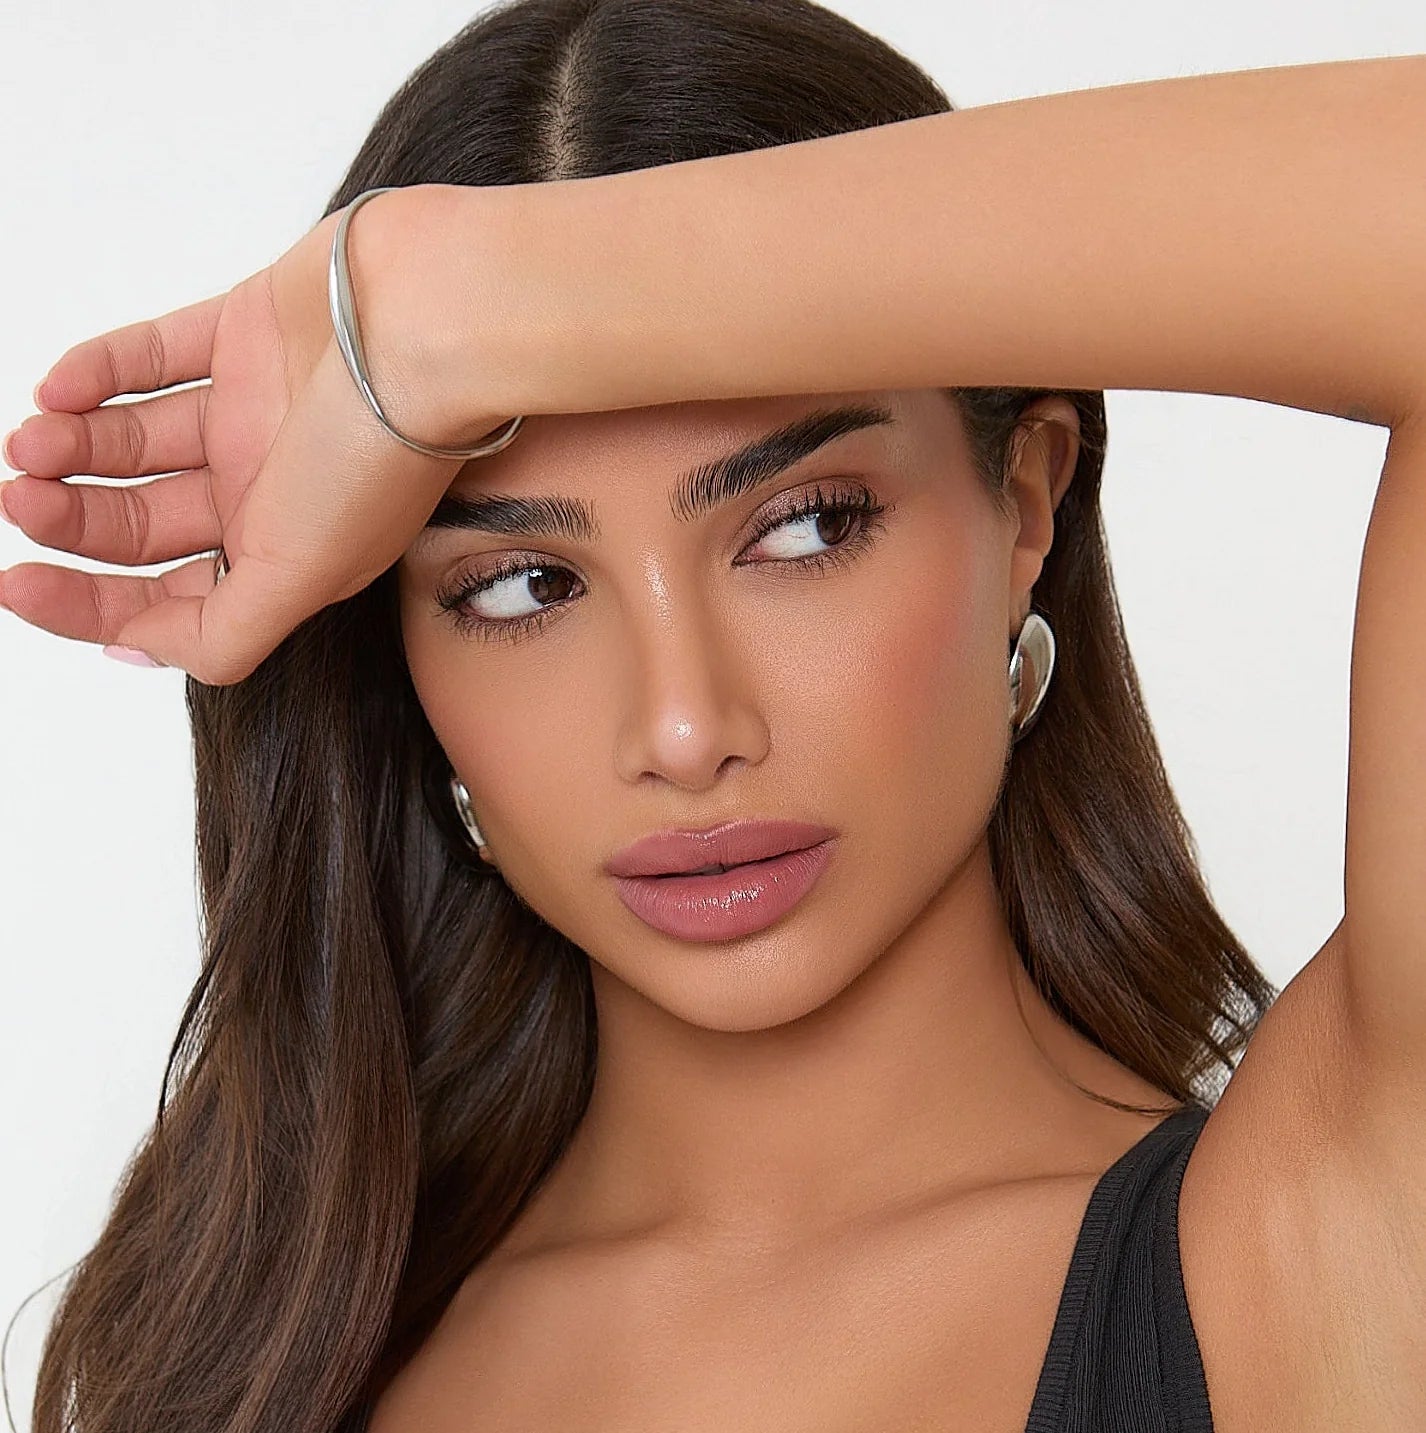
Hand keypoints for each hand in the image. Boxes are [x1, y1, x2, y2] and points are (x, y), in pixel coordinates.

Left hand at [0, 185, 518, 684]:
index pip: (170, 595)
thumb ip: (224, 633)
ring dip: (73, 445)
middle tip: (23, 501)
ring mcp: (252, 413)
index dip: (90, 602)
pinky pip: (149, 357)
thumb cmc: (381, 452)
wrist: (425, 326)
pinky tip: (62, 388)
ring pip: (134, 440)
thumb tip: (142, 648)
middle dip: (73, 520)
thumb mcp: (301, 577)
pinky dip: (97, 372)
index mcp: (284, 554)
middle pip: (142, 522)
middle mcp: (266, 490)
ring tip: (34, 441)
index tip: (20, 582)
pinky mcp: (241, 338)